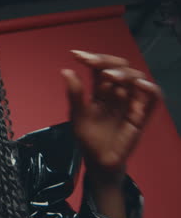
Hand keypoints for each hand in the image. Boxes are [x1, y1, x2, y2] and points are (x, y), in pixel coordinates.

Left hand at [61, 50, 161, 185]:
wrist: (99, 162)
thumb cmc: (88, 139)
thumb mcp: (78, 116)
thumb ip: (75, 94)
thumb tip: (65, 70)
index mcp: (100, 91)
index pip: (99, 68)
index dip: (91, 58)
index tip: (76, 55)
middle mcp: (116, 93)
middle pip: (119, 68)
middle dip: (106, 62)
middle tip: (93, 63)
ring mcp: (130, 103)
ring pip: (136, 78)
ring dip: (124, 73)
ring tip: (108, 75)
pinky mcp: (141, 116)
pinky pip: (153, 98)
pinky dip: (149, 89)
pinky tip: (139, 85)